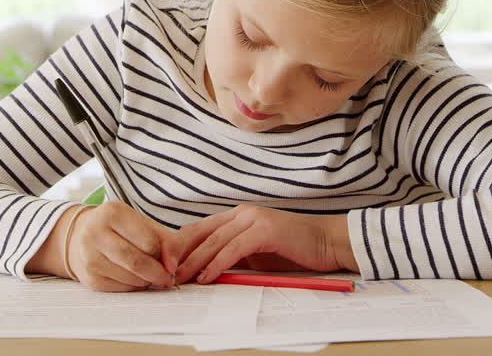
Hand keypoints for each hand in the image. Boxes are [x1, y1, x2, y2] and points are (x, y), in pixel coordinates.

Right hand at [64, 201, 178, 291]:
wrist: (79, 236)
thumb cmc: (117, 228)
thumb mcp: (141, 223)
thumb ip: (165, 239)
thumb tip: (173, 266)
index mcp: (112, 213)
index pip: (149, 242)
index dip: (163, 253)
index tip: (167, 257)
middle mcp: (95, 234)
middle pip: (137, 262)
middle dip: (158, 273)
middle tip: (168, 277)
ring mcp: (90, 258)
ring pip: (131, 279)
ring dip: (147, 280)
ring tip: (148, 273)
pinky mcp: (90, 279)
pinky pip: (122, 289)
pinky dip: (135, 286)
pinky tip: (133, 276)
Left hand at [173, 205, 354, 284]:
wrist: (326, 243)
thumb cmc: (292, 250)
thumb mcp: (256, 254)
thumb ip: (233, 256)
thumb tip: (206, 271)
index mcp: (237, 216)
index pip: (200, 228)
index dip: (180, 245)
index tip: (166, 263)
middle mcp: (241, 213)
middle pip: (201, 232)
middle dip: (180, 253)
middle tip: (164, 272)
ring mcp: (253, 219)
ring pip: (214, 241)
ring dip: (194, 261)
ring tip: (181, 278)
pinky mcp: (264, 231)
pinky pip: (233, 249)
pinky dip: (217, 264)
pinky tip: (207, 276)